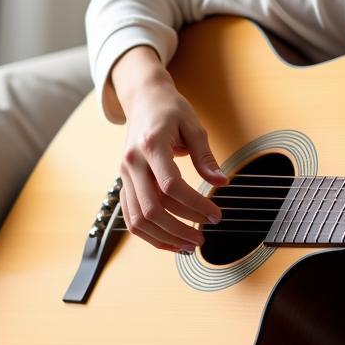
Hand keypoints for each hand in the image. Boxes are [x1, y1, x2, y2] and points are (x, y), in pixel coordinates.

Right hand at [111, 46, 227, 252]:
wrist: (143, 99)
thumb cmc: (170, 110)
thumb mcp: (194, 126)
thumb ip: (205, 156)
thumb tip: (221, 182)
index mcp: (151, 145)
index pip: (170, 186)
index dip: (195, 205)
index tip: (215, 214)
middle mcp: (132, 163)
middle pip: (152, 208)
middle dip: (179, 228)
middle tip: (203, 238)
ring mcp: (124, 175)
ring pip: (137, 218)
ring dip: (163, 237)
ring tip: (188, 245)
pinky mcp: (123, 183)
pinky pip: (131, 215)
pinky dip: (149, 233)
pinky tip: (169, 240)